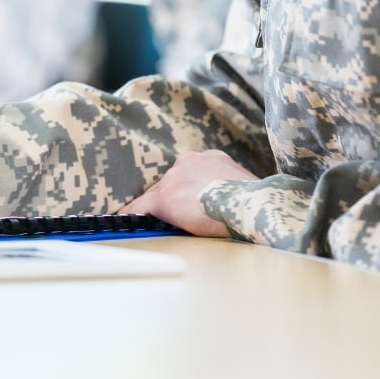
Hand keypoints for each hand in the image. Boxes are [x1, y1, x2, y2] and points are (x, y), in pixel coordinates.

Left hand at [119, 149, 258, 237]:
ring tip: (148, 219)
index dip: (187, 190)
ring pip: (157, 194)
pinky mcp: (164, 198)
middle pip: (172, 182)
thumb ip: (231, 189)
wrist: (253, 206)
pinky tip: (121, 220)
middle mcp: (190, 162)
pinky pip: (140, 207)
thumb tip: (230, 204)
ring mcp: (175, 178)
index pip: (189, 175)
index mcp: (212, 158)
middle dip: (173, 199)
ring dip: (157, 208)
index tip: (188, 200)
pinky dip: (131, 214)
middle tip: (176, 215)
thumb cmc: (258, 203)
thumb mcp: (247, 188)